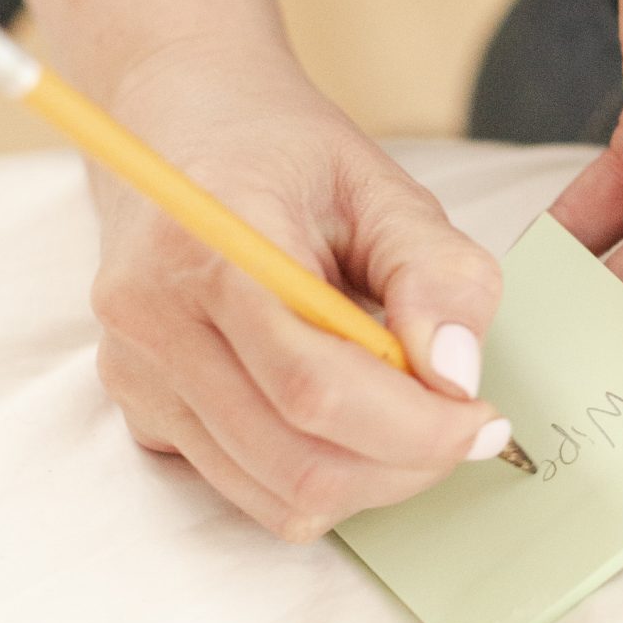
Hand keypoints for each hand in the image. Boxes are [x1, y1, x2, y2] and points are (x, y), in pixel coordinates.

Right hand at [89, 51, 508, 537]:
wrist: (174, 125)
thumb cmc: (281, 151)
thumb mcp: (381, 184)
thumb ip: (436, 271)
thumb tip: (458, 375)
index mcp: (209, 247)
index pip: (317, 390)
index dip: (417, 428)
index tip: (484, 419)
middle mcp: (154, 323)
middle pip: (299, 463)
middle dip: (405, 466)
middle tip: (462, 429)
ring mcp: (137, 376)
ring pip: (278, 496)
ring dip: (369, 482)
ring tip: (410, 421)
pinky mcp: (141, 411)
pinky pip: (248, 490)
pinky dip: (319, 477)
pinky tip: (347, 418)